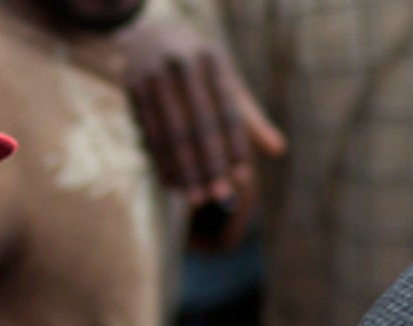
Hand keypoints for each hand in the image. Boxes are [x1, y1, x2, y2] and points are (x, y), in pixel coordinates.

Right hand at [117, 17, 284, 214]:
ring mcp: (154, 77)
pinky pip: (149, 135)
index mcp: (214, 61)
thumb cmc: (199, 71)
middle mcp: (183, 66)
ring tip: (196, 200)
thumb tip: (279, 151)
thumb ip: (249, 118)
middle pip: (199, 125)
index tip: (243, 178)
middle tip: (220, 197)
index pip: (228, 110)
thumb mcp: (227, 84)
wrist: (150, 38)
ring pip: (171, 134)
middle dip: (210, 165)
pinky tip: (173, 185)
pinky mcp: (133, 90)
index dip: (236, 145)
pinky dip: (161, 163)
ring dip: (184, 171)